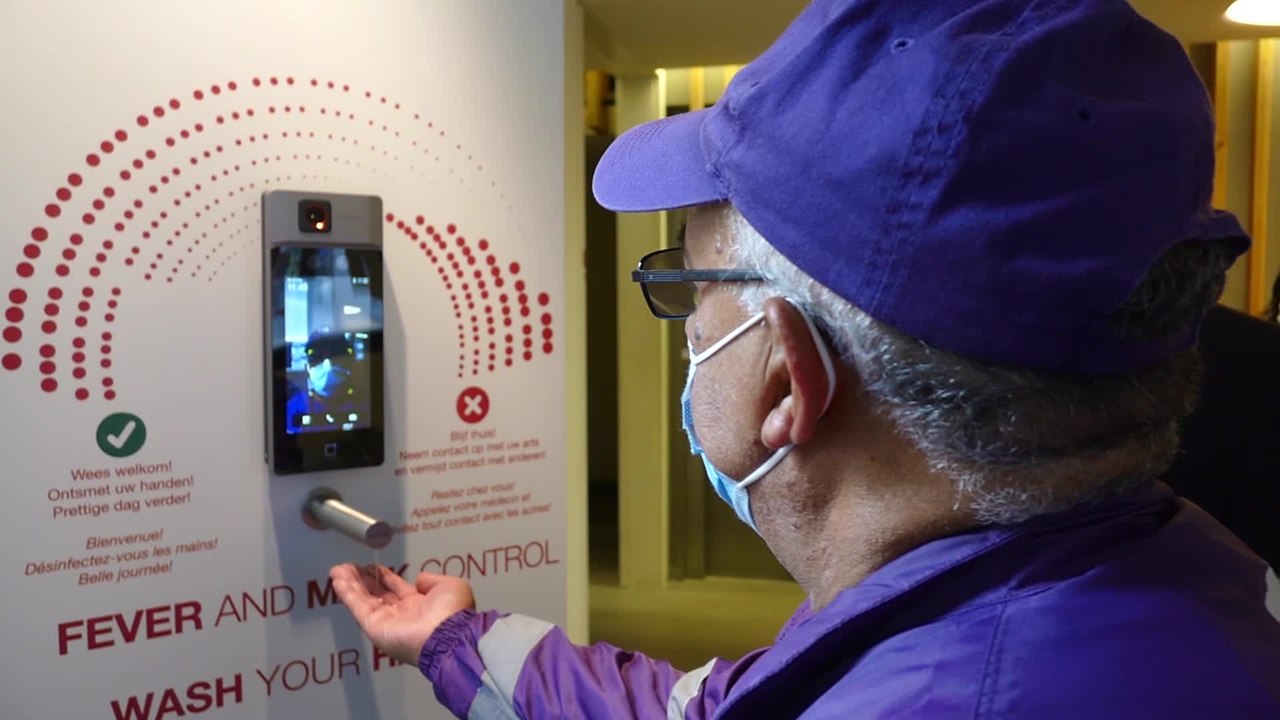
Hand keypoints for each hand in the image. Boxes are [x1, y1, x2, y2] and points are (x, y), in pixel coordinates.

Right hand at [329, 563, 475, 663]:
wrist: (448, 635)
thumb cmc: (452, 611)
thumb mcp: (449, 585)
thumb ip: (431, 580)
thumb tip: (418, 580)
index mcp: (420, 605)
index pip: (396, 589)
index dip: (383, 577)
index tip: (371, 566)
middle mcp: (402, 614)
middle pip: (376, 594)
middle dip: (362, 580)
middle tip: (349, 566)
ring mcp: (386, 622)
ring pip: (363, 599)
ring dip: (350, 584)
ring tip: (338, 569)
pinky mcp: (374, 627)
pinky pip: (357, 607)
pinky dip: (346, 592)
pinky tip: (338, 578)